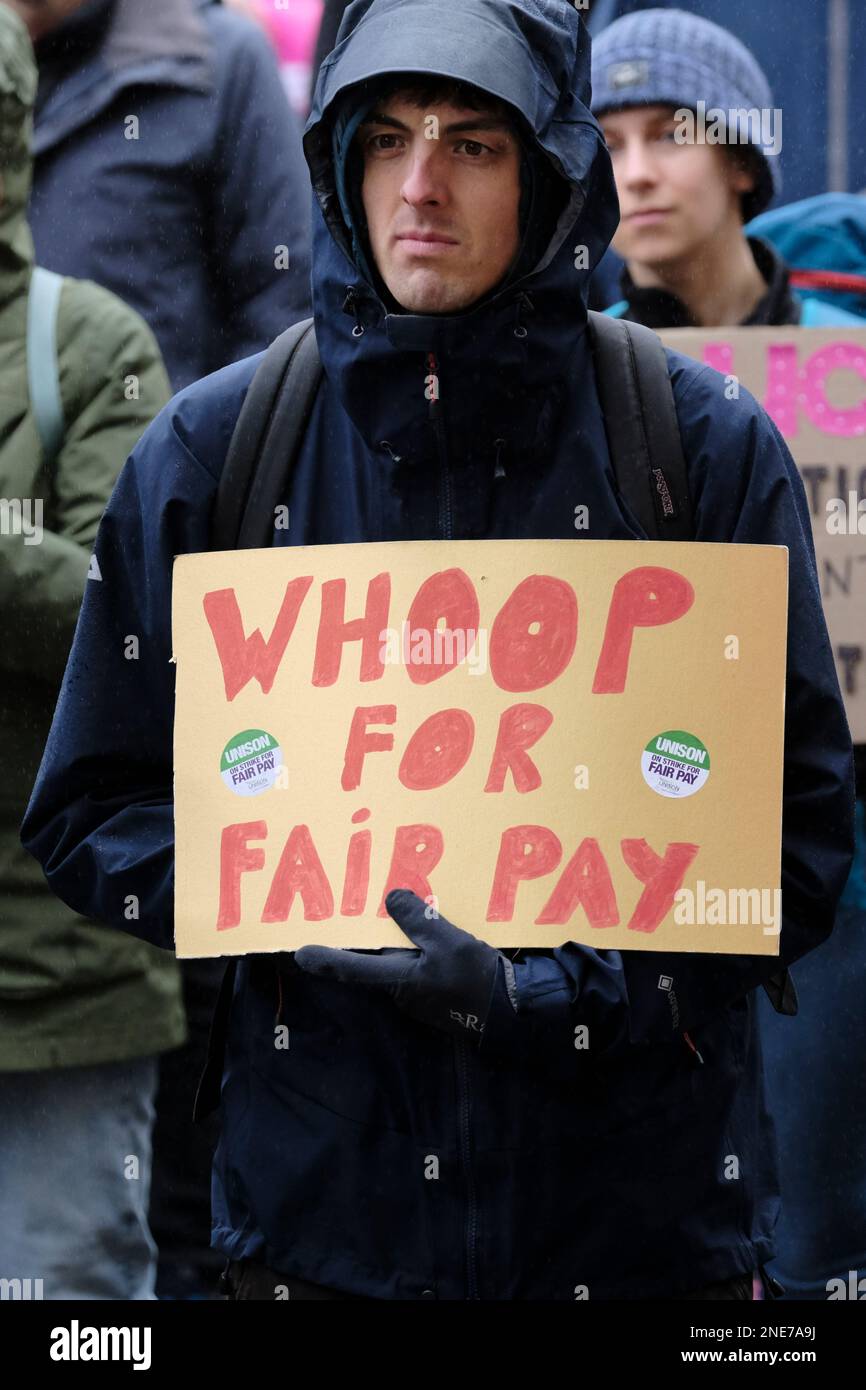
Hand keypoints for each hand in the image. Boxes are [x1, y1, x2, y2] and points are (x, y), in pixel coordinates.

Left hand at [293, 889, 504, 1042]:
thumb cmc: (476, 979)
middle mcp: (401, 992)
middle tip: (354, 913)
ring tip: (397, 911)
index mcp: (397, 980)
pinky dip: (418, 949)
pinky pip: (419, 967)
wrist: (513, 1012)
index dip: (325, 959)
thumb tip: (391, 896)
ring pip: (399, 963)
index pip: (352, 968)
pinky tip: (430, 931)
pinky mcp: (438, 995)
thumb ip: (418, 919)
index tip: (300, 953)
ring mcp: (420, 996)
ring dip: (397, 942)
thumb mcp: (448, 941)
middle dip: (366, 941)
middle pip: (376, 962)